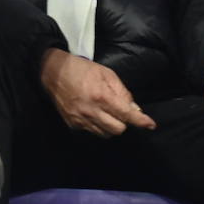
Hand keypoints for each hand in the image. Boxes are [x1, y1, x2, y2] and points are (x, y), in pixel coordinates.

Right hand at [39, 48, 156, 137]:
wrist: (53, 72)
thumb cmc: (82, 69)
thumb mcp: (106, 73)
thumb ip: (122, 92)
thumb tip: (134, 109)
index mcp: (101, 96)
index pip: (126, 114)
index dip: (140, 121)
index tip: (151, 125)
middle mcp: (91, 111)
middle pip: (118, 129)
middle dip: (123, 122)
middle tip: (119, 111)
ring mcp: (80, 120)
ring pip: (105, 134)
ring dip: (111, 126)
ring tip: (106, 112)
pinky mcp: (72, 124)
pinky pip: (92, 132)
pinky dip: (98, 126)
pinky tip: (94, 114)